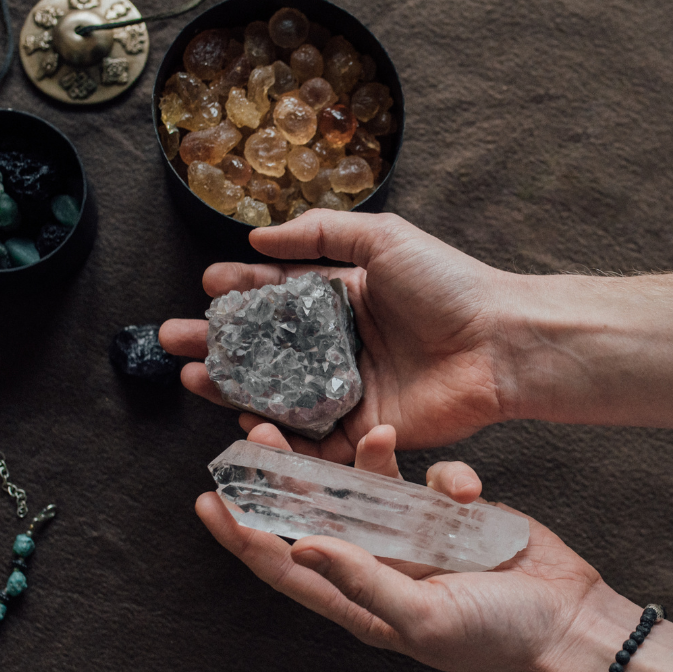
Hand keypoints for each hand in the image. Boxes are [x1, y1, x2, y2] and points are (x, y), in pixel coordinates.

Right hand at [160, 210, 517, 461]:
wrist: (498, 344)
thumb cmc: (447, 285)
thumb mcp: (383, 238)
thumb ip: (321, 234)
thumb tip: (258, 238)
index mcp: (343, 299)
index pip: (278, 296)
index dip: (240, 292)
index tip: (207, 288)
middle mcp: (339, 346)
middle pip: (266, 348)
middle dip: (218, 343)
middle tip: (174, 339)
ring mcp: (348, 390)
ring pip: (277, 393)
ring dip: (232, 387)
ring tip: (192, 375)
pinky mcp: (362, 431)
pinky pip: (310, 438)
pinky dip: (275, 434)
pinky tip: (240, 417)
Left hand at [196, 421, 603, 671]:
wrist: (567, 620)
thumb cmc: (495, 634)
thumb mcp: (422, 617)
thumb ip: (362, 579)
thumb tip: (300, 547)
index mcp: (361, 598)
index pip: (285, 566)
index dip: (244, 536)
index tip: (208, 501)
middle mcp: (380, 562)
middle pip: (316, 514)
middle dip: (284, 478)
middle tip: (256, 435)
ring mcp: (415, 534)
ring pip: (366, 486)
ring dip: (353, 458)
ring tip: (352, 430)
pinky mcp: (449, 511)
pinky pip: (429, 478)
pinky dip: (443, 475)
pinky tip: (466, 489)